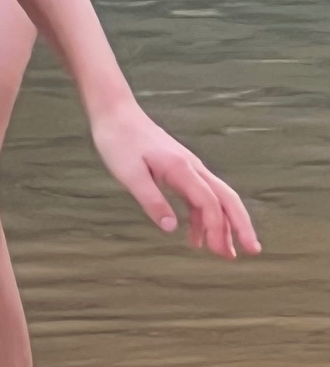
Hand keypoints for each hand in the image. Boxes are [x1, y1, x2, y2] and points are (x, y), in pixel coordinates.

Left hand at [90, 102, 260, 258]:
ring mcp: (189, 169)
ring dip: (222, 226)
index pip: (209, 202)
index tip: (215, 250)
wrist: (116, 114)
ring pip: (216, 199)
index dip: (215, 227)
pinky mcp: (180, 170)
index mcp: (182, 169)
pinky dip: (201, 218)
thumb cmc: (119, 142)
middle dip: (241, 226)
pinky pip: (199, 197)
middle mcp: (192, 168)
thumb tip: (170, 229)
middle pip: (227, 199)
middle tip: (251, 252)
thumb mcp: (129, 174)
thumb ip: (151, 200)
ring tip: (223, 253)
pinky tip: (195, 237)